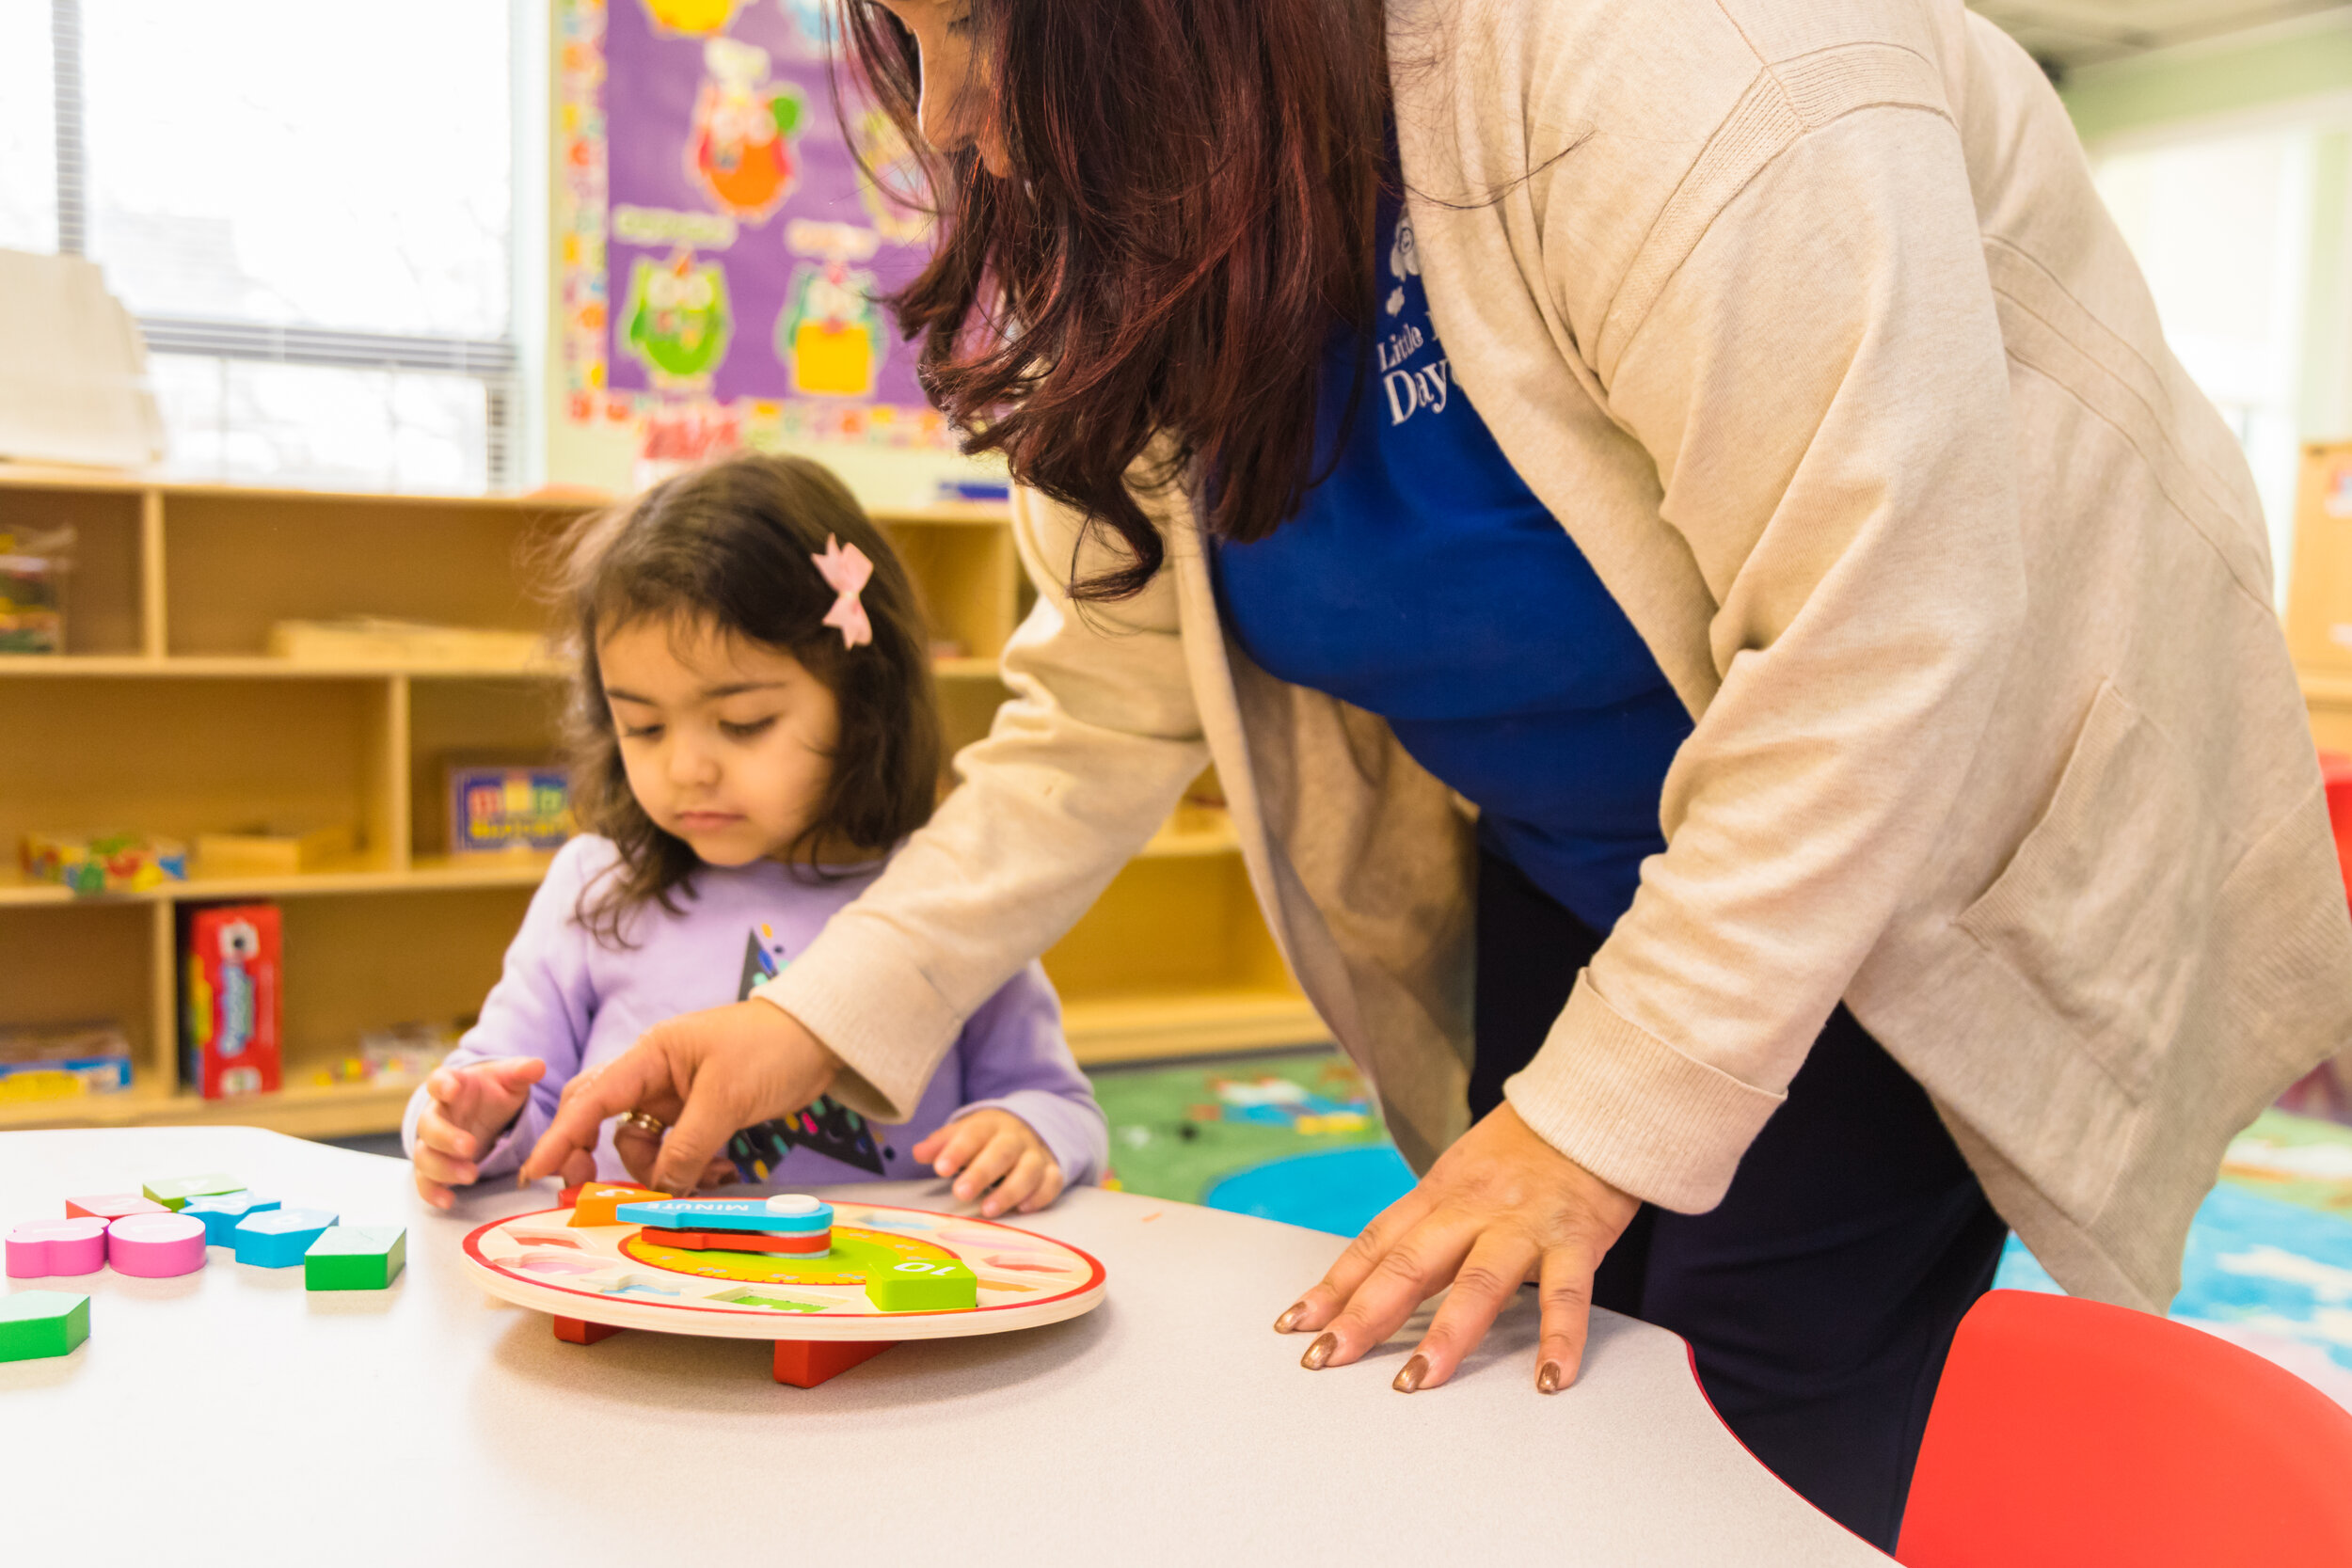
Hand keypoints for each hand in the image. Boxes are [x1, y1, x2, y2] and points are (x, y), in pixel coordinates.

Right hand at [412, 1057, 558, 1209]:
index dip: (442, 1084)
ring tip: (471, 1175)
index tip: (451, 1089)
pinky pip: (425, 1181)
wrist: (484, 1111)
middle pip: (428, 1125)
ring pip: (424, 1156)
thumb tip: (538, 1066)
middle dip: (446, 1137)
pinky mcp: (436, 1166)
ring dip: (443, 1168)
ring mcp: (433, 1142)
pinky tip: (448, 1201)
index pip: (438, 1081)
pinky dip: (432, 1192)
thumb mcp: (509, 1079)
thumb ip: (520, 1072)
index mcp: (452, 1086)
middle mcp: (437, 1114)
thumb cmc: (492, 1092)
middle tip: (470, 1147)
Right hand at [517, 999, 841, 1194]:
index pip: (592, 1098)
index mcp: (650, 1055)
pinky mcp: (700, 1113)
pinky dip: (688, 1169)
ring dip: (660, 1172)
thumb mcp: (726, 1098)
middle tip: (594, 1190)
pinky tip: (720, 1174)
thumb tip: (661, 1190)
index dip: (561, 1136)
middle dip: (594, 1156)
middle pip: (601, 1119)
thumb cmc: (772, 1048)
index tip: (538, 1171)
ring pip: (642, 1144)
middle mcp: (654, 1075)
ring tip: (704, 1181)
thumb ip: (688, 1146)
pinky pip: (676, 1150)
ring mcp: (676, 1096)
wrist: (823, 1038)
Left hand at [911, 1109, 1064, 1216]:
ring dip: (1010, 1191)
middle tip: (960, 1193)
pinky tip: (1023, 1209)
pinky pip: (1052, 1183)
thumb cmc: (987, 1138)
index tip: (941, 1168)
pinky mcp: (1052, 1172)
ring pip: (1029, 1170)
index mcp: (990, 1125)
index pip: (974, 1133)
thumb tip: (918, 1153)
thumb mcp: (964, 1133)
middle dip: (982, 1173)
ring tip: (988, 1210)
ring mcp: (1036, 1155)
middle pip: (1002, 1152)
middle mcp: (1016, 1138)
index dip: (958, 1151)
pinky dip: (1040, 1196)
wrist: (1030, 1129)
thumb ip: (942, 1144)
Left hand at [1273, 1103, 1639, 1393]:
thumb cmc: (1521, 1151)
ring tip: (1418, 1380)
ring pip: (1478, 1282)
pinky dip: (1560, 1338)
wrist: (1590, 1108)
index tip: (1296, 1324)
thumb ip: (1426, 1226)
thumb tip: (1375, 1277)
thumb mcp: (1459, 1177)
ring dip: (1447, 1334)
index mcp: (1437, 1195)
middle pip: (1409, 1264)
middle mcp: (1472, 1210)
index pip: (1375, 1244)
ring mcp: (1523, 1226)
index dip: (1333, 1285)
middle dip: (1364, 1315)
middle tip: (1328, 1357)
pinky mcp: (1576, 1237)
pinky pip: (1567, 1294)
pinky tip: (1550, 1378)